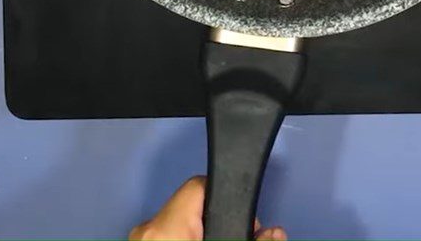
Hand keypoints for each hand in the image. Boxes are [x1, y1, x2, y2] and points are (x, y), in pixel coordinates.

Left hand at [129, 176, 286, 240]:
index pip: (201, 184)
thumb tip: (274, 233)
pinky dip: (183, 240)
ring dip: (200, 232)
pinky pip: (166, 237)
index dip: (229, 195)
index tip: (246, 216)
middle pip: (191, 206)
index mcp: (165, 227)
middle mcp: (146, 231)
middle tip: (237, 236)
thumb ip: (252, 240)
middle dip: (216, 220)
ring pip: (178, 225)